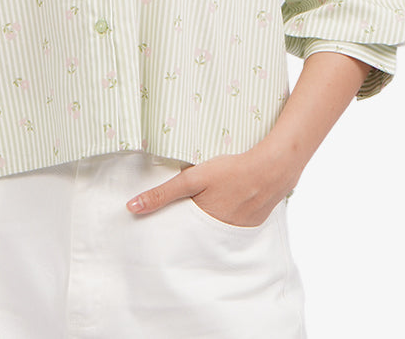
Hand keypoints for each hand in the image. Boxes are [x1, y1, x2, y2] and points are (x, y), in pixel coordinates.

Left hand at [126, 146, 293, 227]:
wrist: (272, 170)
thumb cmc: (231, 171)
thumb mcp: (193, 178)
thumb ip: (163, 193)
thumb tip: (132, 207)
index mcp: (202, 224)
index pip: (179, 234)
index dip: (170, 230)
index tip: (157, 231)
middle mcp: (218, 234)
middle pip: (197, 234)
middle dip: (188, 229)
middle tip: (184, 214)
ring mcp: (237, 230)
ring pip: (215, 230)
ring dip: (209, 223)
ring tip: (207, 208)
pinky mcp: (251, 224)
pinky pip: (233, 226)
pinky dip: (227, 218)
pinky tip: (228, 203)